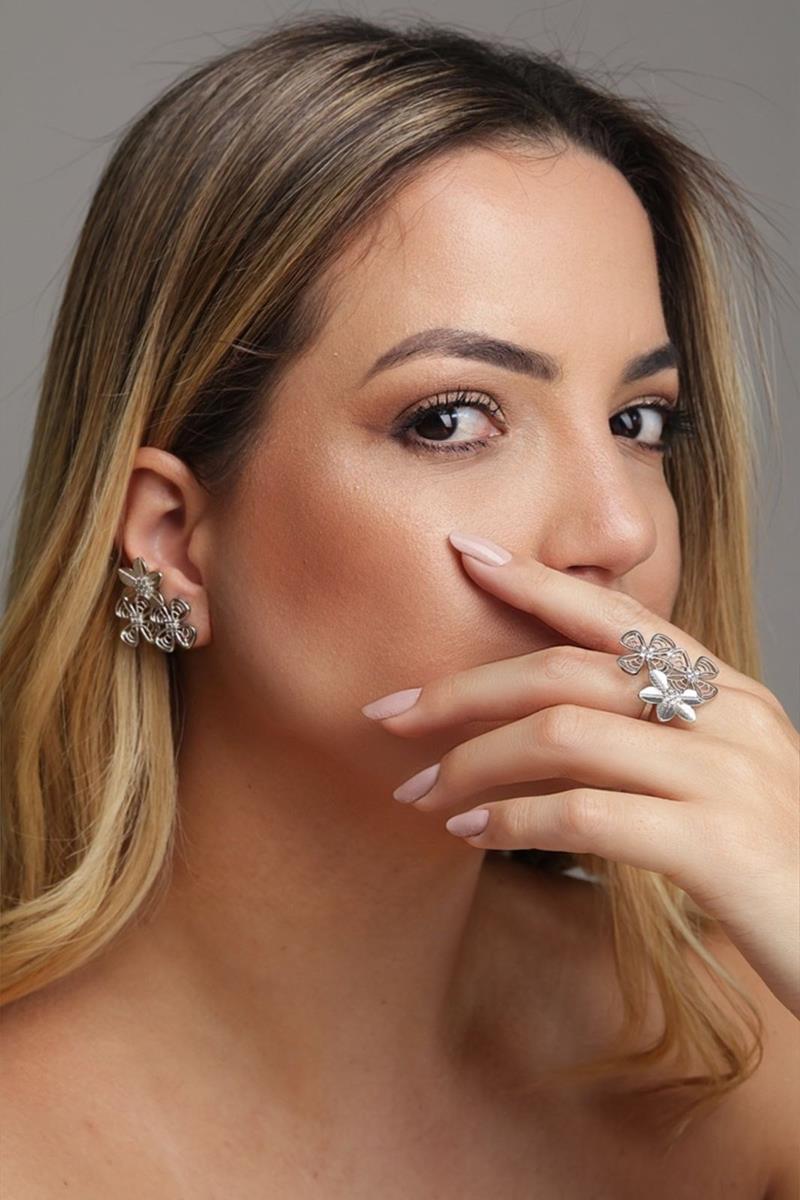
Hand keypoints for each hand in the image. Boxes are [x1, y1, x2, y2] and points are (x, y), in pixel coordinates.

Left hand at [361, 531, 799, 1018]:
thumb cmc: (768, 866)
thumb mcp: (718, 779)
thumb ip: (653, 735)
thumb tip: (543, 719)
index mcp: (726, 689)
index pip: (615, 615)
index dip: (533, 582)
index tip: (464, 554)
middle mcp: (729, 715)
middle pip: (567, 671)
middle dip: (464, 690)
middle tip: (390, 715)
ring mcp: (727, 776)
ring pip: (564, 735)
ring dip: (473, 763)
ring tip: (422, 794)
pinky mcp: (718, 846)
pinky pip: (586, 814)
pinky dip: (513, 820)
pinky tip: (473, 834)